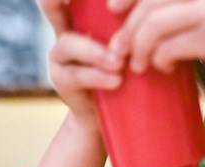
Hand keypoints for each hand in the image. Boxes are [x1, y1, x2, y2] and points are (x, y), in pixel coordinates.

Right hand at [38, 0, 124, 128]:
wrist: (115, 116)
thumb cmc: (133, 76)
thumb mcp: (135, 49)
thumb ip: (136, 33)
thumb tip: (153, 19)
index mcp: (86, 16)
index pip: (75, 0)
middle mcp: (67, 30)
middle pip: (51, 5)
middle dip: (57, 0)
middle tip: (89, 5)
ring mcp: (60, 55)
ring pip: (68, 43)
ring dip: (96, 53)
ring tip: (119, 64)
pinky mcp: (61, 80)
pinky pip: (76, 75)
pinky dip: (97, 77)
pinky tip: (116, 81)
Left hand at [107, 0, 204, 86]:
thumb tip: (173, 18)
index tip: (114, 8)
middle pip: (148, 1)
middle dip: (126, 26)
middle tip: (119, 48)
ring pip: (153, 24)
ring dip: (137, 46)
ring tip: (138, 63)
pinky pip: (169, 46)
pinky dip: (158, 58)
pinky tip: (163, 68)